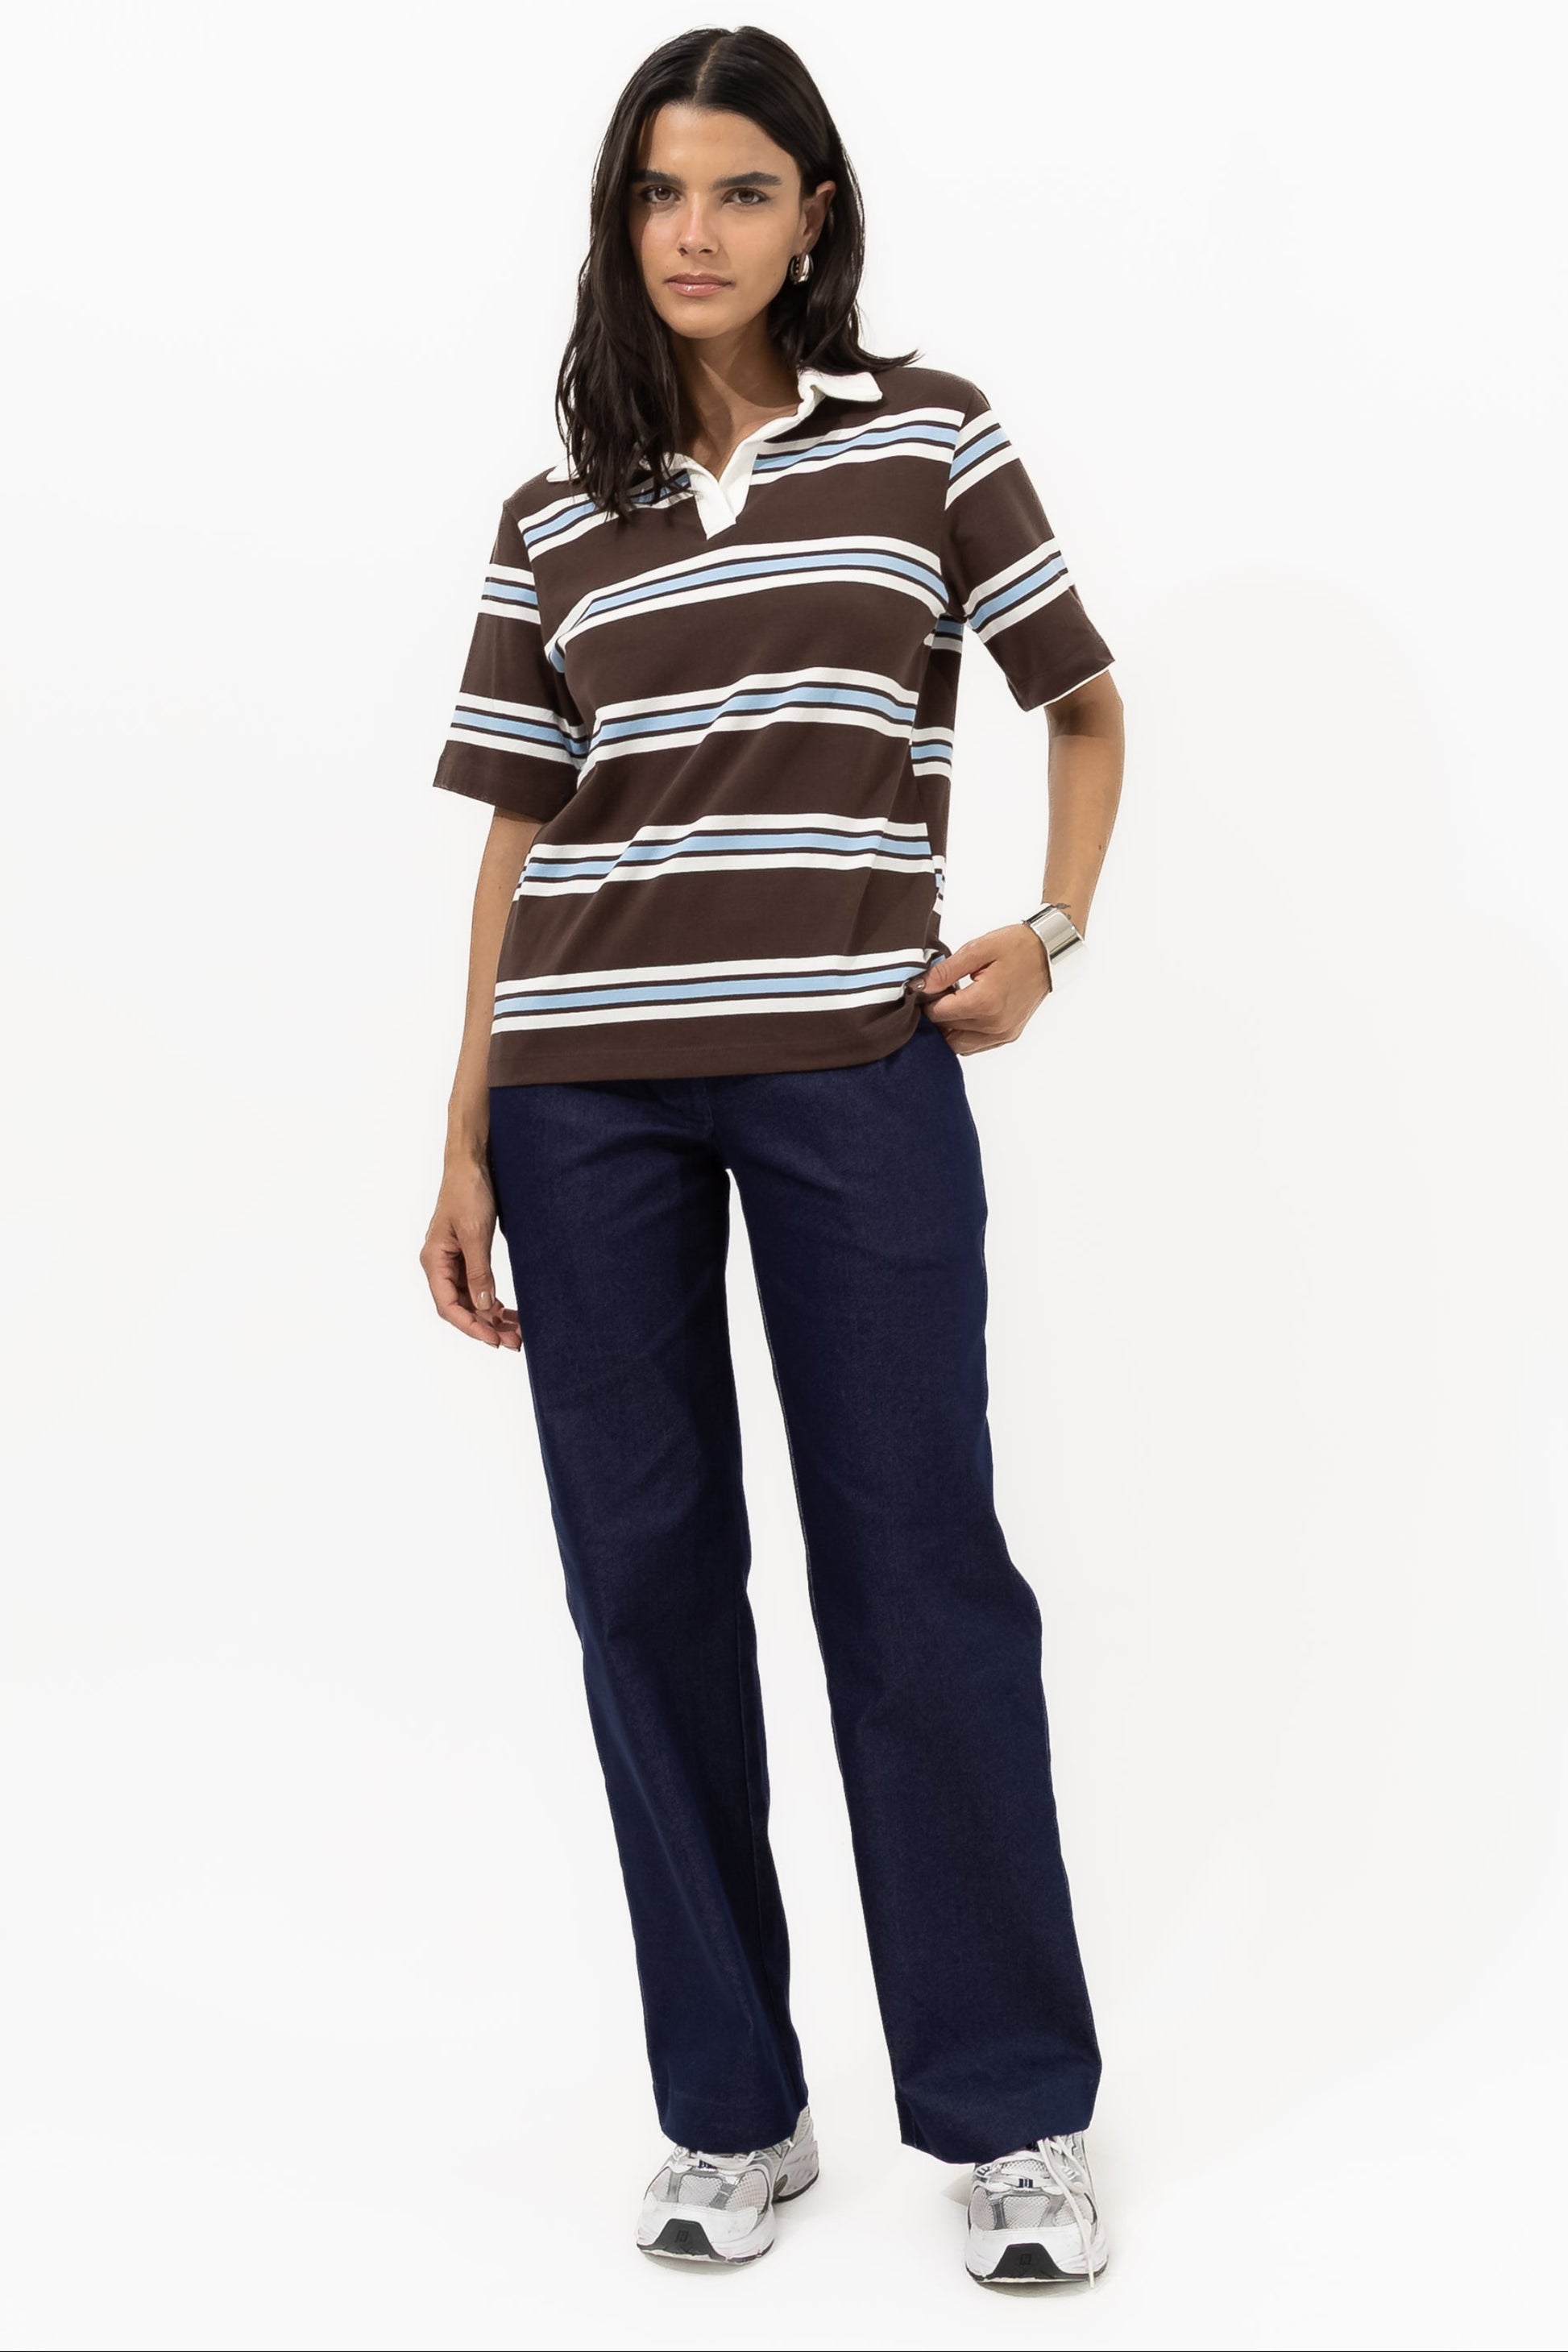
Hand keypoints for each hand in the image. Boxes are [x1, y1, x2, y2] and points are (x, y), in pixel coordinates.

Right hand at [421, 1157, 522, 1349]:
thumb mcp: (475, 1234)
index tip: (495, 1339)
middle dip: (486, 1326)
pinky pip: (478, 1286)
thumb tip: (485, 1307)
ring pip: (472, 1300)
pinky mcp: (467, 1255)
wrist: (472, 1163)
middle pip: (461, 1307)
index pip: (449, 1306)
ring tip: (517, 1332)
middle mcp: (440, 1265)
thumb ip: (479, 1272)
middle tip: (514, 1342)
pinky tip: (509, 1312)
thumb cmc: (467, 1192)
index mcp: (433, 1260)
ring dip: (493, 1317)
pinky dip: (493, 1301)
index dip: (471, 1326)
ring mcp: (454, 1261)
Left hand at [908, 923, 1052, 1054]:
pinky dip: (966, 1035)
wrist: (1049, 952)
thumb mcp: (977, 950)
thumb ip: (945, 971)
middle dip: (939, 1014)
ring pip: (959, 1045)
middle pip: (946, 1031)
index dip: (928, 1000)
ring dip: (950, 1029)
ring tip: (956, 1004)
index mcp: (984, 1002)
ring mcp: (1003, 1033)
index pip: (938, 1014)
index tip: (932, 987)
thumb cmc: (1017, 946)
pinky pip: (976, 1046)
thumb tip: (921, 987)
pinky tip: (968, 1014)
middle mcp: (994, 1024)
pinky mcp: (1009, 1036)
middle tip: (943, 993)